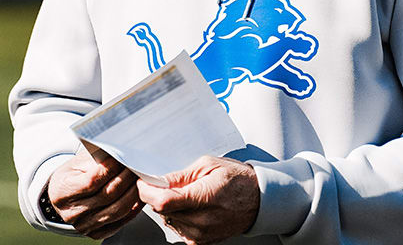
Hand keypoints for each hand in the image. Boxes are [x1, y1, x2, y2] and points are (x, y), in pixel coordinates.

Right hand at [46, 150, 141, 239]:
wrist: (67, 194)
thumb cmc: (76, 174)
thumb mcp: (80, 162)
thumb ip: (98, 158)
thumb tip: (122, 150)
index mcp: (62, 191)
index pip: (92, 181)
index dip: (111, 168)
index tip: (124, 157)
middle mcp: (70, 212)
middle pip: (107, 196)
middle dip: (127, 178)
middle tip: (139, 165)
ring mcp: (82, 225)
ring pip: (117, 210)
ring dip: (134, 193)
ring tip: (143, 179)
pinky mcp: (95, 233)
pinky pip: (120, 223)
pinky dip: (134, 209)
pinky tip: (139, 195)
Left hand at [137, 155, 259, 244]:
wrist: (259, 200)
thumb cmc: (238, 180)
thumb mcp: (210, 165)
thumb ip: (181, 175)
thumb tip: (157, 181)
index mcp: (204, 197)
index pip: (162, 202)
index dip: (147, 192)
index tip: (144, 182)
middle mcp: (201, 220)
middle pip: (162, 211)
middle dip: (159, 197)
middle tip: (169, 185)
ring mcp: (200, 234)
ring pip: (168, 220)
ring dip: (170, 208)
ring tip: (188, 196)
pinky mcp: (200, 242)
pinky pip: (178, 228)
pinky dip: (179, 217)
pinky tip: (193, 208)